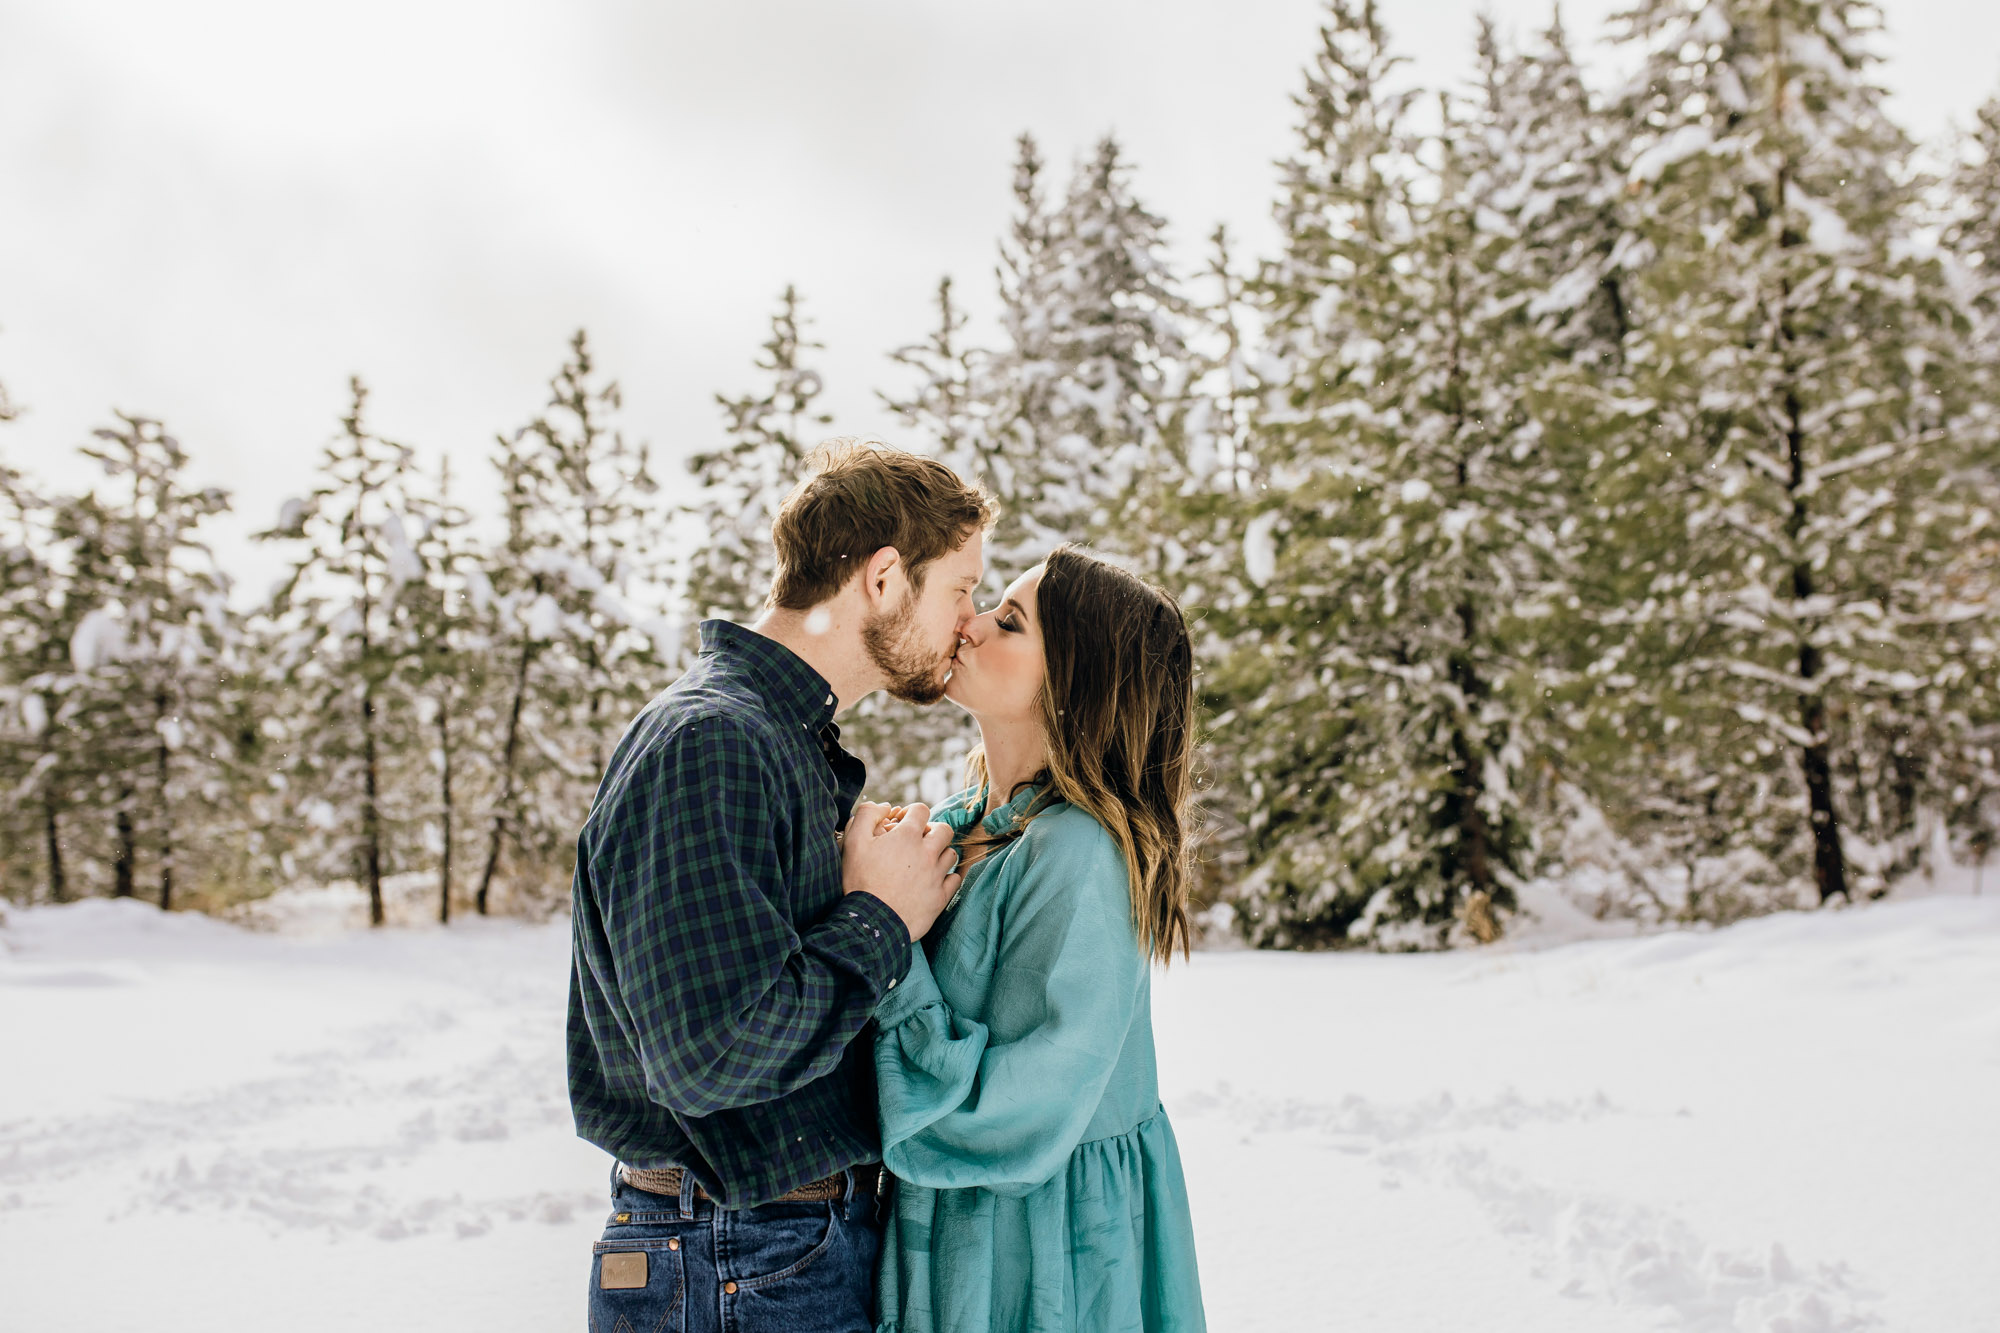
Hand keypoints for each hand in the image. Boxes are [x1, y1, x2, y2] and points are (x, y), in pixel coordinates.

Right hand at [842, 801, 960, 940]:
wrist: (870, 923)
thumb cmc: (859, 882)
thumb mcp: (853, 842)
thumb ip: (867, 815)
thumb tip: (884, 806)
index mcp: (907, 836)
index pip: (921, 810)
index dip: (912, 813)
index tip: (903, 824)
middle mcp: (927, 853)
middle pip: (944, 830)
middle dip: (933, 831)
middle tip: (918, 842)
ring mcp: (936, 876)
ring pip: (951, 854)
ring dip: (940, 853)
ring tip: (925, 862)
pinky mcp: (941, 897)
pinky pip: (955, 879)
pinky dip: (948, 877)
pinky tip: (934, 880)